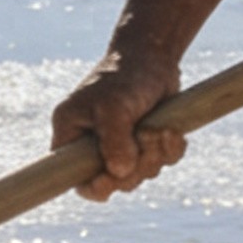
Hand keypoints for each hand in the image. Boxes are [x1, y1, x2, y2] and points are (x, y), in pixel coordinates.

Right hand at [50, 51, 187, 201]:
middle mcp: (93, 145)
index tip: (112, 177)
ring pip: (140, 174)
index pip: (73, 178)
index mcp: (71, 136)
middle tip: (146, 138)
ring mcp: (120, 146)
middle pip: (113, 182)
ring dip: (155, 155)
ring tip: (158, 128)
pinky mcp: (144, 144)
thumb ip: (114, 141)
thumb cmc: (124, 77)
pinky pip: (160, 164)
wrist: (152, 55)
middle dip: (136, 166)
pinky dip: (170, 151)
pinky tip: (172, 131)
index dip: (94, 186)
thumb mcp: (113, 107)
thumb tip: (121, 173)